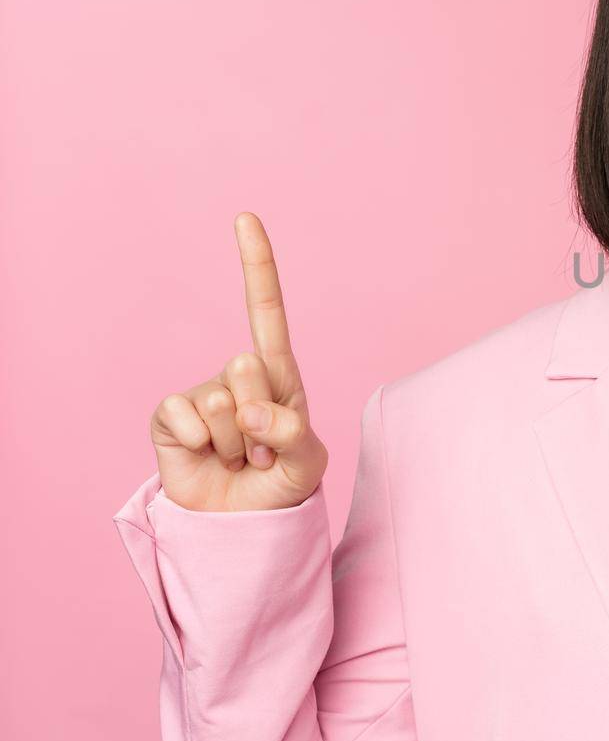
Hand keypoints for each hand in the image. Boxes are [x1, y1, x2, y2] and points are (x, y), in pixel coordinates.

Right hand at [147, 213, 328, 511]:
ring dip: (237, 444)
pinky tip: (207, 457)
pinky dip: (201, 444)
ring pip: (223, 402)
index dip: (256, 264)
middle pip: (249, 366)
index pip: (266, 310)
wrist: (242, 523)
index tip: (244, 217)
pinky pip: (185, 416)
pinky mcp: (171, 416)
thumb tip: (251, 411)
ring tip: (240, 459)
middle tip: (262, 450)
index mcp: (279, 373)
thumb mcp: (306, 464)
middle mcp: (238, 374)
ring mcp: (203, 392)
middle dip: (262, 420)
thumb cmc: (280, 483)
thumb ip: (292, 436)